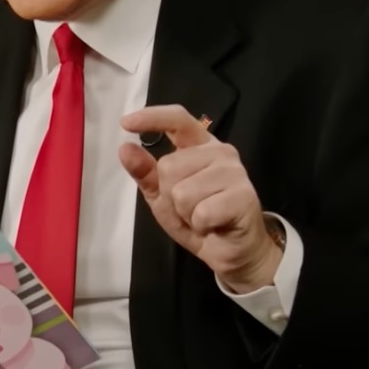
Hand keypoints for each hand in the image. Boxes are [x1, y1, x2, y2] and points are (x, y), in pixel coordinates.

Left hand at [118, 105, 282, 293]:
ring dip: (185, 214)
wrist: (234, 250)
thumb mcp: (163, 198)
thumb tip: (125, 148)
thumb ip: (146, 174)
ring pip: (182, 192)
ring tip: (202, 218)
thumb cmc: (199, 220)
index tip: (126, 123)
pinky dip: (200, 226)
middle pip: (169, 166)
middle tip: (189, 209)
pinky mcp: (244, 195)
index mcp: (201, 146)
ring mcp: (234, 171)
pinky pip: (201, 212)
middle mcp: (220, 151)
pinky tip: (214, 226)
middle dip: (170, 196)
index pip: (178, 120)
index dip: (152, 118)